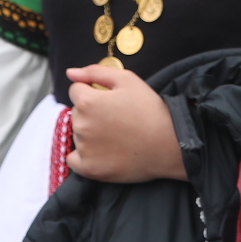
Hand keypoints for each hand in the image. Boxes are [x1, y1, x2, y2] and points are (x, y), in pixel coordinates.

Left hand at [65, 65, 186, 182]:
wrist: (169, 144)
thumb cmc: (150, 110)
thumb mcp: (127, 80)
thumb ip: (95, 71)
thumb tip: (71, 73)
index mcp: (87, 101)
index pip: (76, 90)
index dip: (93, 91)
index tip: (111, 100)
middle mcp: (81, 125)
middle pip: (77, 112)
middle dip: (91, 112)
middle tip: (117, 118)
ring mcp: (84, 149)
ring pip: (78, 134)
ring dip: (90, 132)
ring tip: (116, 135)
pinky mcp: (90, 169)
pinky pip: (74, 160)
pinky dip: (83, 156)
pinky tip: (102, 152)